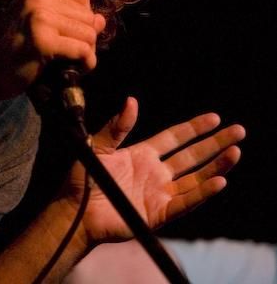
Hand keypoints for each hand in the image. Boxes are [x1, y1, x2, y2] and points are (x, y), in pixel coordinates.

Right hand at [0, 0, 105, 100]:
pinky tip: (77, 71)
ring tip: (74, 63)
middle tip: (75, 54)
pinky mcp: (43, 41)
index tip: (72, 35)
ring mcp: (39, 17)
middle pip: (87, 14)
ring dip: (87, 52)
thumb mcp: (35, 24)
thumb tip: (102, 20)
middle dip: (87, 37)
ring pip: (88, 32)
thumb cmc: (10, 50)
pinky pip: (82, 49)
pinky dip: (86, 63)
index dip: (83, 17)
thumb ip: (66, 17)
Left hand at [63, 98, 244, 243]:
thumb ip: (117, 127)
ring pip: (195, 177)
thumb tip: (131, 101)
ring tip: (235, 152)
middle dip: (215, 144)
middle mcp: (156, 172)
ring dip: (216, 166)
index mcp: (143, 154)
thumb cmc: (83, 178)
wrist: (76, 210)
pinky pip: (186, 202)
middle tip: (238, 131)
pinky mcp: (159, 213)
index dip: (194, 128)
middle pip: (192, 155)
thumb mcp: (98, 147)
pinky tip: (220, 181)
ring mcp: (159, 193)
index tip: (214, 118)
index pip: (175, 138)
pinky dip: (203, 192)